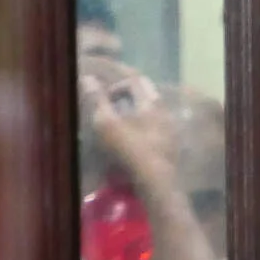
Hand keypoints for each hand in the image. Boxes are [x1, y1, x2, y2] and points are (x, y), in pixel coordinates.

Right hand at [80, 65, 180, 189]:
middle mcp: (164, 111)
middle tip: (112, 103)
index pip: (135, 80)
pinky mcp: (172, 146)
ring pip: (154, 110)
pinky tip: (134, 140)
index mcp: (150, 102)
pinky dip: (145, 127)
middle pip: (148, 93)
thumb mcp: (106, 123)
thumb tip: (87, 78)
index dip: (117, 84)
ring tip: (121, 121)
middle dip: (129, 93)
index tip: (103, 95)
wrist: (156, 181)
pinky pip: (158, 128)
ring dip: (138, 110)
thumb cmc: (129, 149)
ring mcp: (170, 129)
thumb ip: (97, 100)